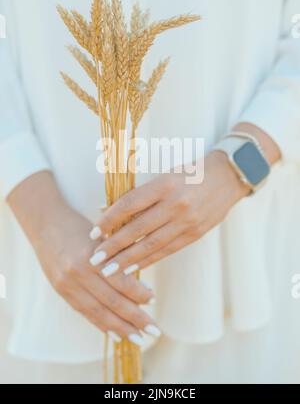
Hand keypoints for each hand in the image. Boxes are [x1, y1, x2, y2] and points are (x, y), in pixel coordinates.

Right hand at [8, 172, 159, 344]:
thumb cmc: (79, 224)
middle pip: (111, 301)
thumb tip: (141, 286)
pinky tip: (115, 334)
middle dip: (134, 319)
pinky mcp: (60, 290)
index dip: (138, 294)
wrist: (45, 222)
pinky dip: (101, 324)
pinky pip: (84, 311)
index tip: (153, 300)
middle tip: (154, 330)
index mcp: (91, 255)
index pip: (119, 281)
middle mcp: (78, 272)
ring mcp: (67, 284)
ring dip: (120, 328)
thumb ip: (118, 257)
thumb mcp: (101, 235)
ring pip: (98, 312)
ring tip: (138, 339)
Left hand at [89, 151, 248, 275]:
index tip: (93, 233)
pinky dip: (149, 260)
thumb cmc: (191, 173)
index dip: (109, 220)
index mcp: (165, 184)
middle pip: (138, 229)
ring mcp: (187, 221)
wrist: (229, 176)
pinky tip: (135, 267)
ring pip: (152, 244)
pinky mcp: (196, 233)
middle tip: (95, 259)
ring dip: (128, 259)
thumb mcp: (166, 176)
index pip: (129, 204)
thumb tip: (112, 211)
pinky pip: (168, 249)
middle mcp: (176, 203)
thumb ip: (143, 194)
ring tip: (110, 270)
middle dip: (114, 246)